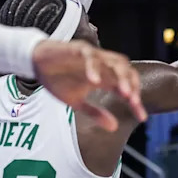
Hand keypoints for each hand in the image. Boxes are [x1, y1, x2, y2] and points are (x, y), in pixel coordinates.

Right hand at [32, 40, 146, 131]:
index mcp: (106, 77)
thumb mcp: (76, 101)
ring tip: (124, 92)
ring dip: (121, 76)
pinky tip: (95, 81)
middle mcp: (103, 66)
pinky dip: (94, 67)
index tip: (142, 117)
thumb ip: (95, 113)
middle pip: (126, 71)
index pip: (127, 87)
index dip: (135, 101)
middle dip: (132, 86)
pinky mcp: (78, 49)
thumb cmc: (59, 80)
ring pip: (114, 61)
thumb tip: (114, 128)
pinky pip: (90, 56)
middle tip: (134, 102)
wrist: (36, 63)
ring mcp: (93, 56)